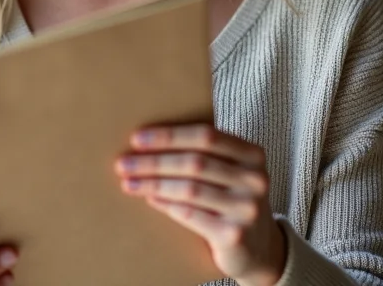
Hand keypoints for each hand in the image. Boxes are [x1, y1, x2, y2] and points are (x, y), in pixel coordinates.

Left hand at [114, 124, 285, 285]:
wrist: (258, 247)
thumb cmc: (230, 197)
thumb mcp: (228, 169)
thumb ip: (203, 152)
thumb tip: (146, 141)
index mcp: (252, 153)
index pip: (206, 135)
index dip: (169, 136)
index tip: (137, 139)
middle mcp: (254, 178)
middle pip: (194, 162)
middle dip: (153, 162)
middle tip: (123, 164)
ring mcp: (247, 208)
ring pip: (189, 189)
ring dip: (153, 184)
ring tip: (128, 183)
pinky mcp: (235, 235)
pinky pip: (190, 214)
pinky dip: (165, 205)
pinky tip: (149, 199)